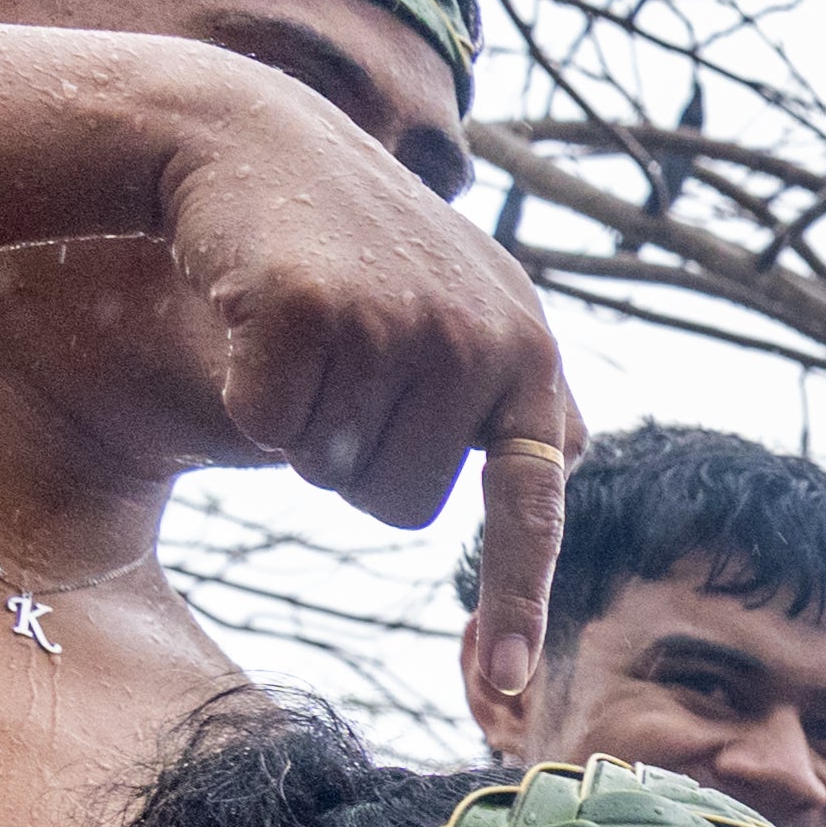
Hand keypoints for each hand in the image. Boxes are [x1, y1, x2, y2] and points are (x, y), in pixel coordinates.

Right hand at [129, 40, 578, 649]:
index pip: (533, 510)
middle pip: (400, 509)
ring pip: (330, 473)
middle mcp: (485, 343)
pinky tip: (259, 311)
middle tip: (340, 370)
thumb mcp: (465, 299)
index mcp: (530, 358)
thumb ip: (516, 386)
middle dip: (353, 461)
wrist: (251, 138)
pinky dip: (249, 390)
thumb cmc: (359, 239)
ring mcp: (403, 324)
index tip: (505, 688)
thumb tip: (576, 454)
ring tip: (309, 330)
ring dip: (301, 422)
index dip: (513, 601)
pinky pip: (269, 425)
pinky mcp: (314, 309)